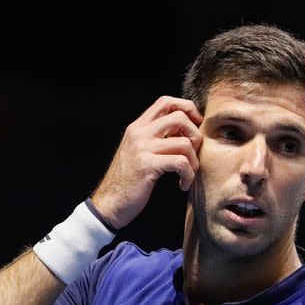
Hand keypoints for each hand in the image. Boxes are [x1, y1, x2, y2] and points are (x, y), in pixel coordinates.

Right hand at [90, 96, 202, 229]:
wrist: (109, 203)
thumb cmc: (128, 181)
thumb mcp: (138, 152)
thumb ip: (155, 138)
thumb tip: (184, 130)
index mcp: (137, 127)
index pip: (165, 101)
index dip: (186, 109)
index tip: (194, 126)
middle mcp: (139, 133)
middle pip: (179, 117)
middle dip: (195, 135)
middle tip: (193, 154)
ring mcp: (142, 148)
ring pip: (184, 142)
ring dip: (194, 161)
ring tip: (188, 174)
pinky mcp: (147, 166)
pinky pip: (181, 162)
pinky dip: (188, 175)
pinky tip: (183, 184)